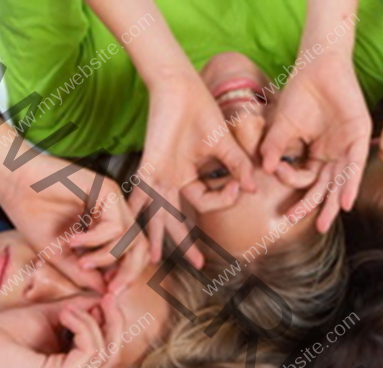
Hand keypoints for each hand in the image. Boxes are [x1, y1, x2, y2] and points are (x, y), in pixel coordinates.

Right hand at [0, 153, 146, 292]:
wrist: (13, 184)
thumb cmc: (32, 215)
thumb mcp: (60, 254)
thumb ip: (83, 273)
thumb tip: (106, 292)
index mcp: (108, 225)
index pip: (131, 255)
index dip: (125, 277)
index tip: (109, 295)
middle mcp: (115, 212)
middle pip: (141, 248)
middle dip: (129, 273)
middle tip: (111, 290)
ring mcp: (114, 200)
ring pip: (131, 239)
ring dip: (107, 258)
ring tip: (81, 262)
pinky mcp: (107, 190)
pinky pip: (115, 226)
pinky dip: (95, 240)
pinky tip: (73, 240)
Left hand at [0, 293, 124, 367]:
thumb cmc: (3, 333)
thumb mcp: (52, 316)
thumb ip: (80, 312)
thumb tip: (105, 300)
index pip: (108, 355)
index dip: (112, 325)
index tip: (107, 298)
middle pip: (112, 356)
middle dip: (114, 322)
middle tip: (107, 297)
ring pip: (104, 353)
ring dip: (91, 321)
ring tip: (68, 308)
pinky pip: (89, 352)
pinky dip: (82, 326)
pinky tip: (65, 314)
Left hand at [139, 68, 256, 258]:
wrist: (180, 87)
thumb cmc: (201, 111)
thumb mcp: (224, 145)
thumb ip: (237, 167)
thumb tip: (254, 187)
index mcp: (189, 176)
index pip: (207, 201)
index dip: (226, 198)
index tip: (240, 185)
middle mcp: (172, 180)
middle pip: (178, 218)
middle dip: (187, 243)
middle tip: (199, 264)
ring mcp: (159, 175)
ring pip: (158, 212)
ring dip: (156, 237)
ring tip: (152, 260)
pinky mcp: (149, 165)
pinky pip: (140, 192)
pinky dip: (135, 208)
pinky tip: (128, 226)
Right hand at [260, 52, 370, 231]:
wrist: (318, 66)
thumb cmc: (300, 94)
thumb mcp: (283, 126)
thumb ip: (275, 147)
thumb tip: (264, 169)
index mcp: (316, 154)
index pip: (306, 179)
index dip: (294, 184)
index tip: (279, 177)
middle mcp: (333, 155)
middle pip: (325, 186)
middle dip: (316, 208)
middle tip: (311, 228)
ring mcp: (347, 147)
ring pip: (341, 181)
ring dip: (334, 203)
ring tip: (325, 223)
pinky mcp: (359, 137)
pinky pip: (355, 165)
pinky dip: (350, 184)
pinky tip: (345, 202)